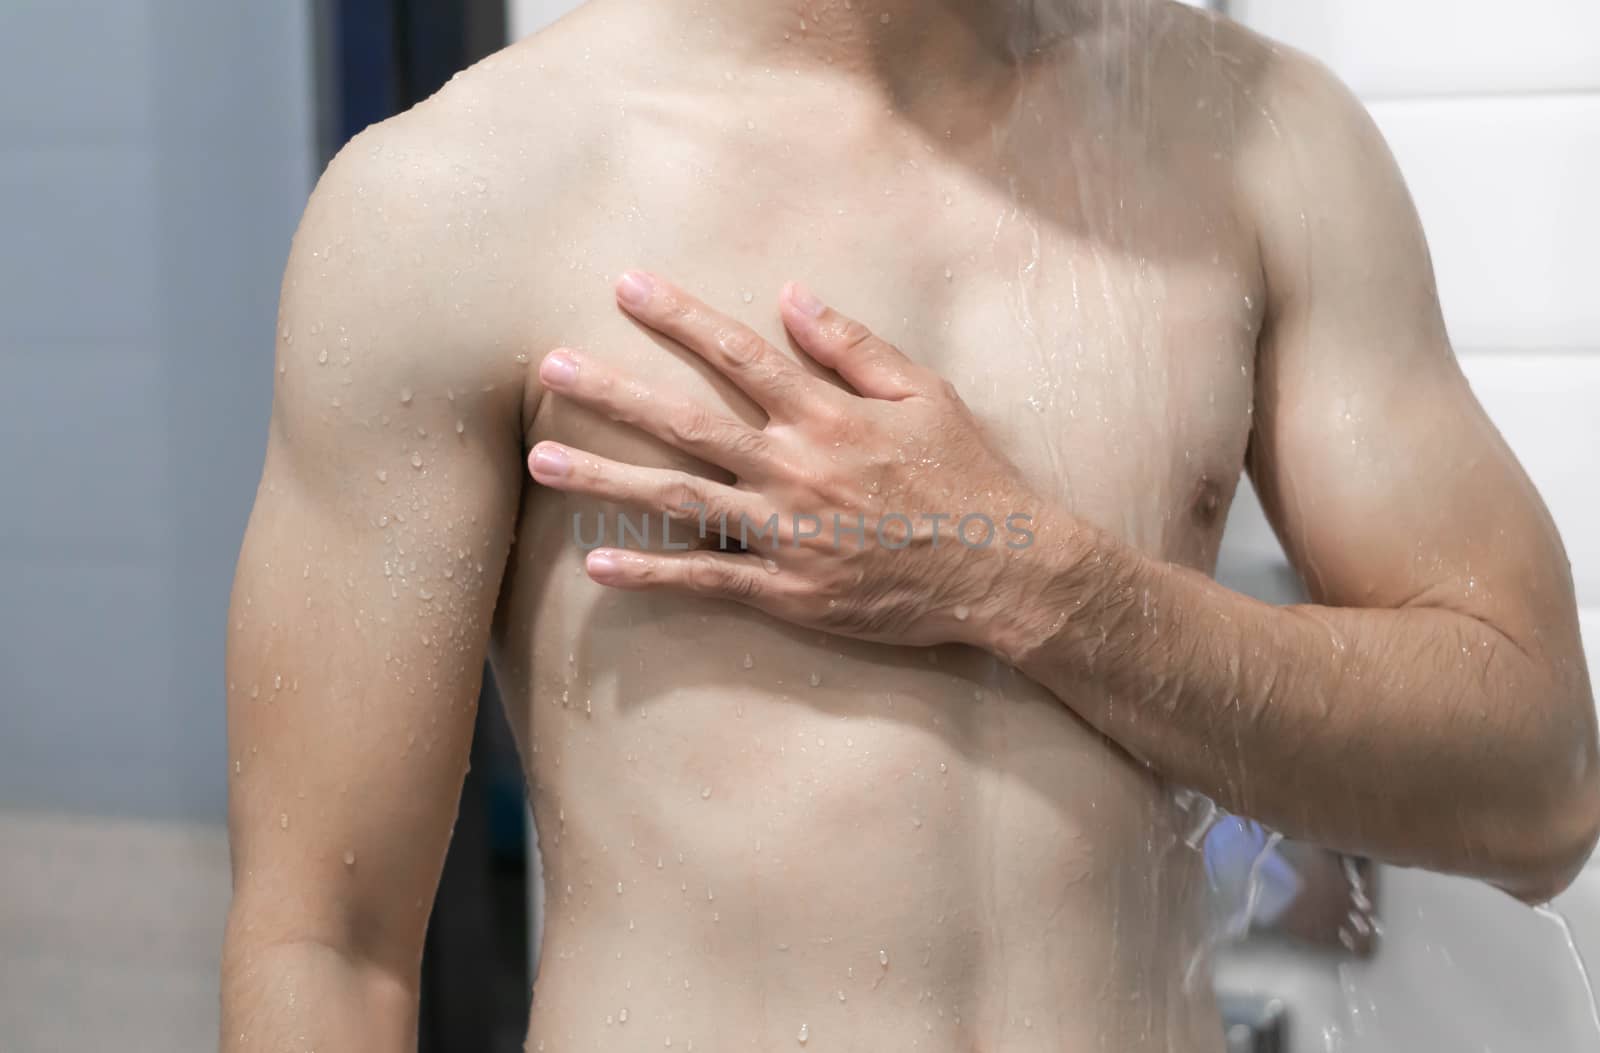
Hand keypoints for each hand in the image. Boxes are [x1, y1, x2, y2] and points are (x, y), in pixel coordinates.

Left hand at [527, 271, 1058, 648]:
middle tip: (548, 368)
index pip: (738, 353)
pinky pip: (709, 578)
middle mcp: (794, 469)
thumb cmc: (966, 475)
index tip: (625, 286)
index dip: (679, 317)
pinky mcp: (790, 590)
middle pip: (686, 422)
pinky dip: (653, 572)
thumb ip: (854, 345)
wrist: (1003, 569)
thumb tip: (791, 296)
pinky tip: (598, 564)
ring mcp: (787, 533)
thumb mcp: (925, 393)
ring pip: (679, 499)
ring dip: (605, 478)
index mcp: (826, 415)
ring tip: (542, 460)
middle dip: (613, 392)